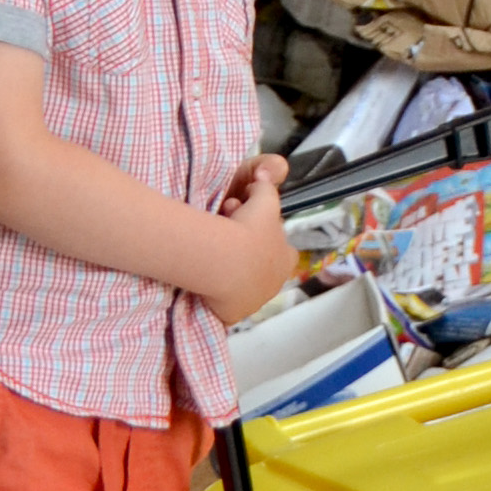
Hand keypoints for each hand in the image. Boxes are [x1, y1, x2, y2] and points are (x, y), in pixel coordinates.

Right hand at [209, 157, 295, 321]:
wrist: (225, 261)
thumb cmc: (250, 230)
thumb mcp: (264, 200)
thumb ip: (267, 188)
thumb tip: (266, 176)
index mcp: (286, 259)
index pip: (284, 251)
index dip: (269, 238)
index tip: (249, 228)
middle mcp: (273, 284)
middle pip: (262, 268)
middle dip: (248, 253)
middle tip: (225, 235)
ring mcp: (252, 302)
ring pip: (242, 285)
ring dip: (230, 271)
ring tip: (211, 252)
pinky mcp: (231, 314)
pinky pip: (222, 302)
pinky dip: (216, 292)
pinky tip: (204, 277)